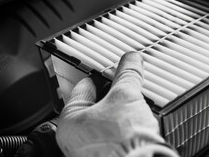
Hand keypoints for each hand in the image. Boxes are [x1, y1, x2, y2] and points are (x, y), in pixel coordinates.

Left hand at [56, 52, 178, 156]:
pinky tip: (138, 126)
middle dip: (112, 96)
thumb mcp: (125, 97)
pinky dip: (126, 131)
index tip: (107, 71)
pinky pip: (117, 139)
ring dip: (120, 114)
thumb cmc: (121, 142)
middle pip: (95, 107)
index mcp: (70, 123)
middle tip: (124, 86)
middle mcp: (76, 141)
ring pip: (107, 124)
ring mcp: (93, 152)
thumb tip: (131, 60)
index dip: (98, 76)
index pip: (82, 89)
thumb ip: (127, 75)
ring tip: (134, 106)